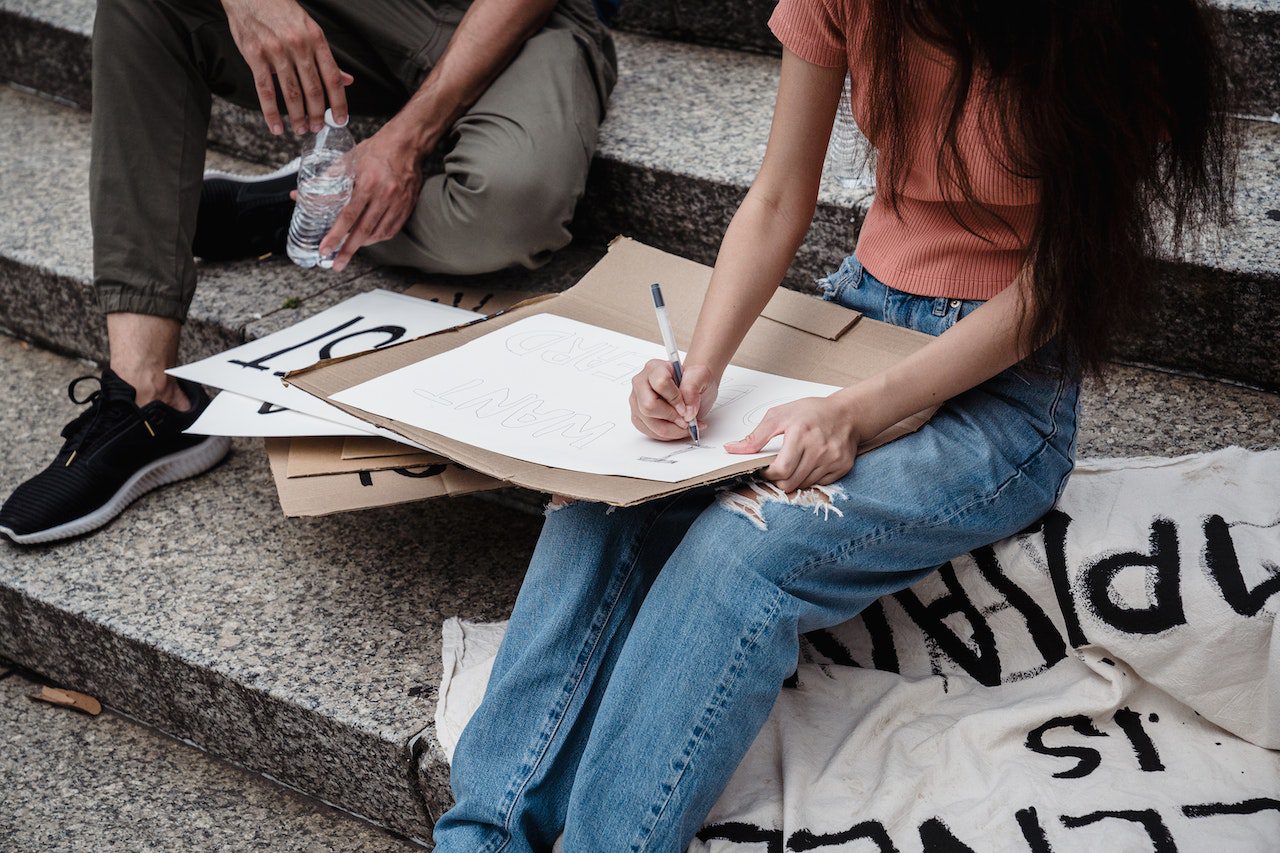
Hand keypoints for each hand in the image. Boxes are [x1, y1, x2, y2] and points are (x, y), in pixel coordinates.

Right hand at [222, 0, 351, 134]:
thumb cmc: (282, 12)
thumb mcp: (310, 29)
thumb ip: (326, 58)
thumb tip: (347, 80)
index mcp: (316, 39)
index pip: (333, 78)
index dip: (339, 103)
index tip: (341, 120)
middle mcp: (299, 46)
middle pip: (313, 89)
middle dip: (318, 114)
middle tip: (318, 129)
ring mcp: (276, 51)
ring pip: (291, 93)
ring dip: (298, 117)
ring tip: (302, 130)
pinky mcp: (255, 55)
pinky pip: (265, 90)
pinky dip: (271, 113)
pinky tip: (277, 127)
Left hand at [320, 123, 425, 270]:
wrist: (407, 144)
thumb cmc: (376, 150)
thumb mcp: (349, 160)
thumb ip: (327, 179)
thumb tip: (302, 193)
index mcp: (368, 183)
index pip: (348, 216)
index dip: (335, 235)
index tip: (325, 249)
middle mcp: (384, 196)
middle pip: (363, 231)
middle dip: (347, 251)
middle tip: (336, 264)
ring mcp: (398, 203)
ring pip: (378, 233)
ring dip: (362, 245)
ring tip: (349, 250)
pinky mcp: (406, 207)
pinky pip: (391, 230)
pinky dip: (378, 238)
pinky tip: (368, 240)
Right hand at [630, 361, 718, 440]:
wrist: (692, 387)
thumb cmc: (693, 380)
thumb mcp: (701, 376)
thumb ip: (693, 388)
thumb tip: (687, 411)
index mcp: (654, 368)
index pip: (660, 384)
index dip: (675, 399)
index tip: (687, 407)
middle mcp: (641, 383)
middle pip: (648, 406)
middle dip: (671, 418)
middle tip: (686, 420)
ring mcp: (637, 401)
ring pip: (649, 423)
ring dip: (672, 430)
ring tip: (686, 426)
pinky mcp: (638, 416)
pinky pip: (650, 432)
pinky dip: (668, 435)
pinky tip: (678, 428)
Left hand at [724, 396, 862, 491]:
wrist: (847, 413)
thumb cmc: (811, 412)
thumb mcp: (779, 416)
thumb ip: (755, 436)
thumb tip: (730, 449)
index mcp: (800, 434)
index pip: (780, 470)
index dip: (767, 474)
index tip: (764, 469)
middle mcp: (819, 448)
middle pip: (790, 483)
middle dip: (778, 480)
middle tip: (777, 468)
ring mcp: (833, 459)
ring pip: (803, 486)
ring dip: (794, 480)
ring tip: (795, 464)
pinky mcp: (842, 466)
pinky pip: (820, 484)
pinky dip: (810, 478)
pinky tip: (810, 464)